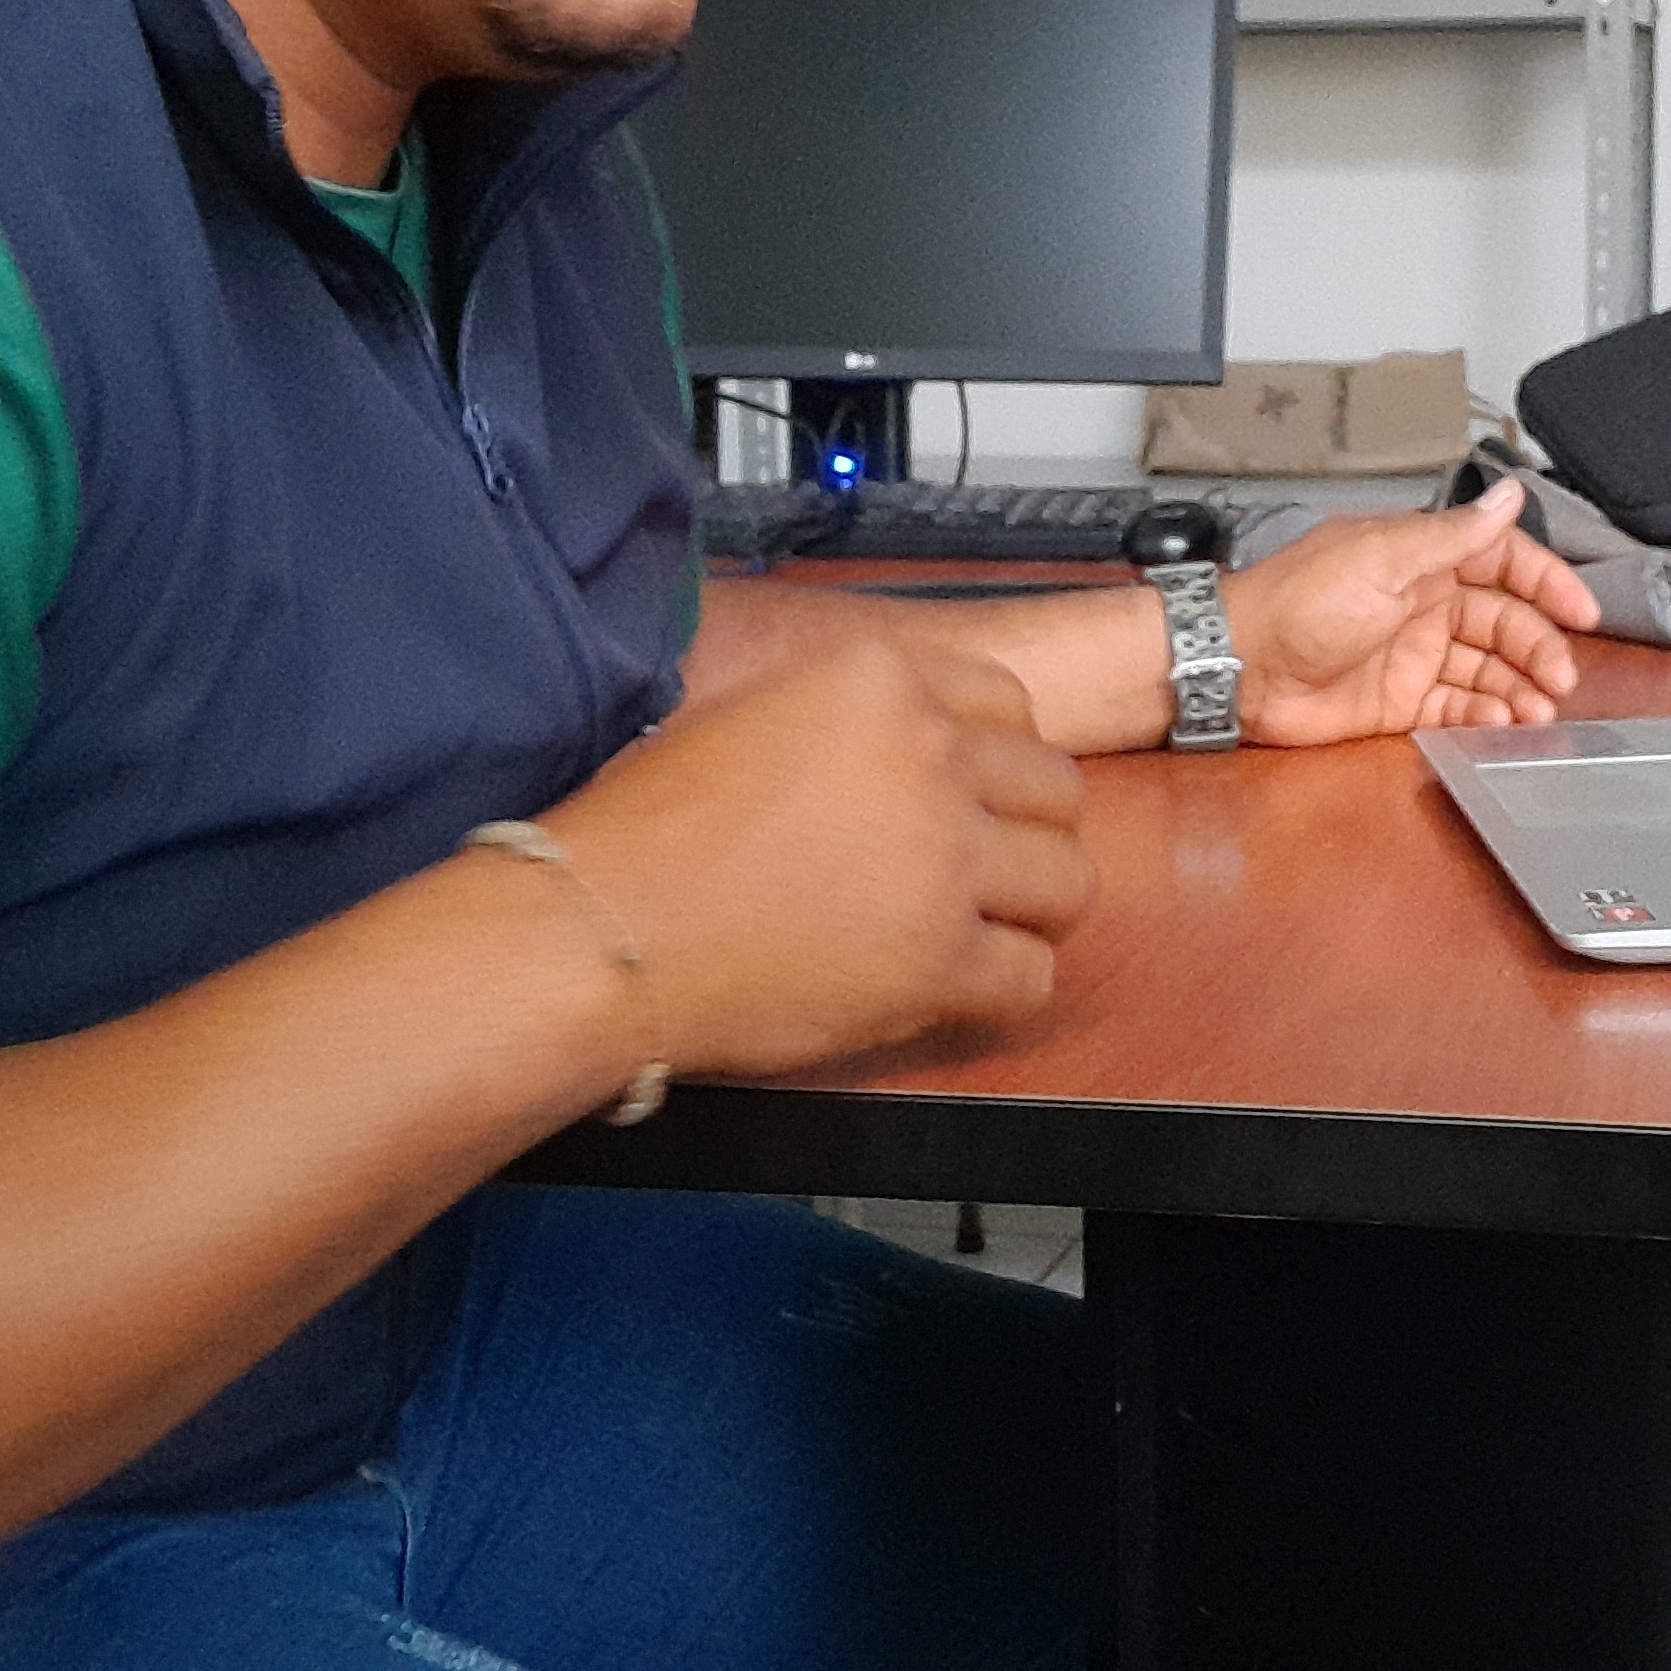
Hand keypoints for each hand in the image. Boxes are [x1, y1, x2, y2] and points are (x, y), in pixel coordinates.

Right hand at [546, 634, 1093, 1071]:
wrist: (602, 929)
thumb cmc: (645, 829)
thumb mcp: (750, 710)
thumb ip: (846, 712)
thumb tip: (902, 734)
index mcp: (882, 683)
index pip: (1010, 705)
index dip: (997, 757)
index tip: (975, 790)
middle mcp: (930, 759)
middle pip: (1055, 790)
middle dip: (1027, 829)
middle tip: (984, 864)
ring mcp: (944, 863)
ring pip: (1069, 881)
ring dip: (1035, 907)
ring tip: (988, 925)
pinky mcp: (939, 962)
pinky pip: (1032, 977)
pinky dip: (1005, 987)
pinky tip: (960, 985)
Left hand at [1222, 480, 1601, 746]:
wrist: (1240, 666)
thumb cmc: (1299, 602)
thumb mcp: (1382, 558)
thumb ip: (1453, 534)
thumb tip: (1509, 494)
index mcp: (1423, 557)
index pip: (1504, 561)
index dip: (1547, 583)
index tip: (1583, 612)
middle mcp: (1425, 602)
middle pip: (1505, 621)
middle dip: (1539, 647)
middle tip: (1560, 678)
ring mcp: (1414, 652)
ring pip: (1488, 668)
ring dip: (1519, 687)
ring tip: (1538, 711)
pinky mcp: (1400, 700)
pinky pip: (1458, 706)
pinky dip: (1485, 715)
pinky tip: (1501, 724)